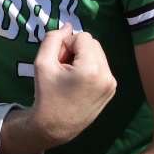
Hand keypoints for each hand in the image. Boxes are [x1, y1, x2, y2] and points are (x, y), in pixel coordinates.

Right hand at [28, 26, 116, 146]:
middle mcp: (107, 75)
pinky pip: (101, 66)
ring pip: (98, 54)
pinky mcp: (111, 89)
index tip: (58, 61)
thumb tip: (68, 26)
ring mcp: (111, 84)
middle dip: (76, 50)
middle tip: (62, 67)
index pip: (82, 37)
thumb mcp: (42, 63)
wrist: (54, 127)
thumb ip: (53, 39)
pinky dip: (89, 68)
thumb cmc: (46, 94)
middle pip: (93, 43)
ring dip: (83, 58)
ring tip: (69, 76)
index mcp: (91, 69)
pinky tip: (77, 82)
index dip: (66, 44)